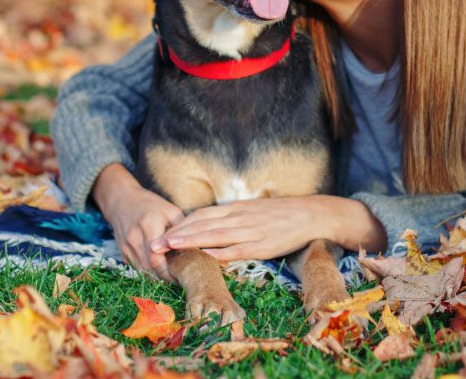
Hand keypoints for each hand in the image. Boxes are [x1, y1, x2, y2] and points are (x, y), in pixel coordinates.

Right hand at [92, 163, 183, 281]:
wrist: (122, 200)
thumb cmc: (152, 205)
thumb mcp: (171, 212)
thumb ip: (182, 230)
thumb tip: (197, 249)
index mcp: (149, 225)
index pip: (156, 257)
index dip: (169, 270)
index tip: (183, 274)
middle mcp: (134, 237)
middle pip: (149, 267)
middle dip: (165, 276)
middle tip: (181, 277)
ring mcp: (126, 246)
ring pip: (142, 271)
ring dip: (157, 276)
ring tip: (172, 275)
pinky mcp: (122, 251)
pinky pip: (136, 268)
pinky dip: (148, 271)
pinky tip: (160, 269)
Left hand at [149, 195, 386, 260]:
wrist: (311, 214)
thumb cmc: (281, 214)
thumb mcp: (252, 210)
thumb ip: (232, 217)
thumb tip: (210, 225)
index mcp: (237, 207)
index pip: (202, 214)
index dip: (180, 223)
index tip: (162, 231)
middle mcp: (239, 217)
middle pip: (202, 224)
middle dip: (176, 233)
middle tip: (154, 243)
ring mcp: (250, 231)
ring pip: (214, 235)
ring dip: (190, 241)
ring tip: (170, 247)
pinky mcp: (262, 245)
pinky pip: (236, 249)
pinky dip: (219, 253)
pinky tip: (204, 257)